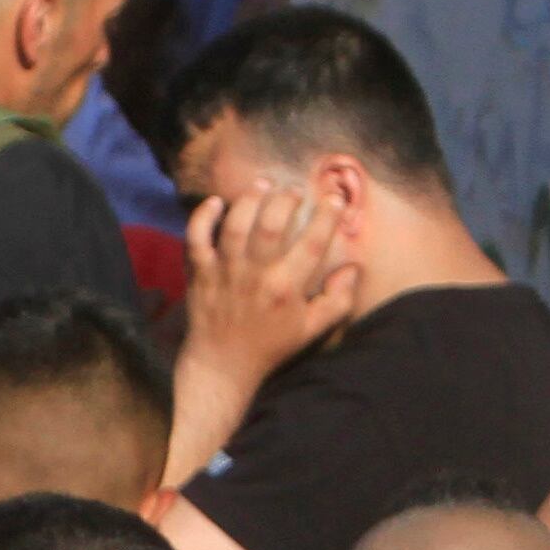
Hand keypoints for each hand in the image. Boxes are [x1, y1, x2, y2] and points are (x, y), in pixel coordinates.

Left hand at [179, 182, 362, 392]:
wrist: (223, 364)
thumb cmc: (272, 345)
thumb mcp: (312, 329)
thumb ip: (338, 299)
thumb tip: (354, 268)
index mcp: (286, 288)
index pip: (312, 243)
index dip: (327, 217)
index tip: (334, 200)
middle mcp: (255, 276)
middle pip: (270, 225)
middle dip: (285, 199)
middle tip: (295, 189)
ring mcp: (224, 273)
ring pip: (234, 225)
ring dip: (249, 200)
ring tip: (264, 185)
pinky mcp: (200, 273)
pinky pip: (196, 238)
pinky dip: (202, 217)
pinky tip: (216, 202)